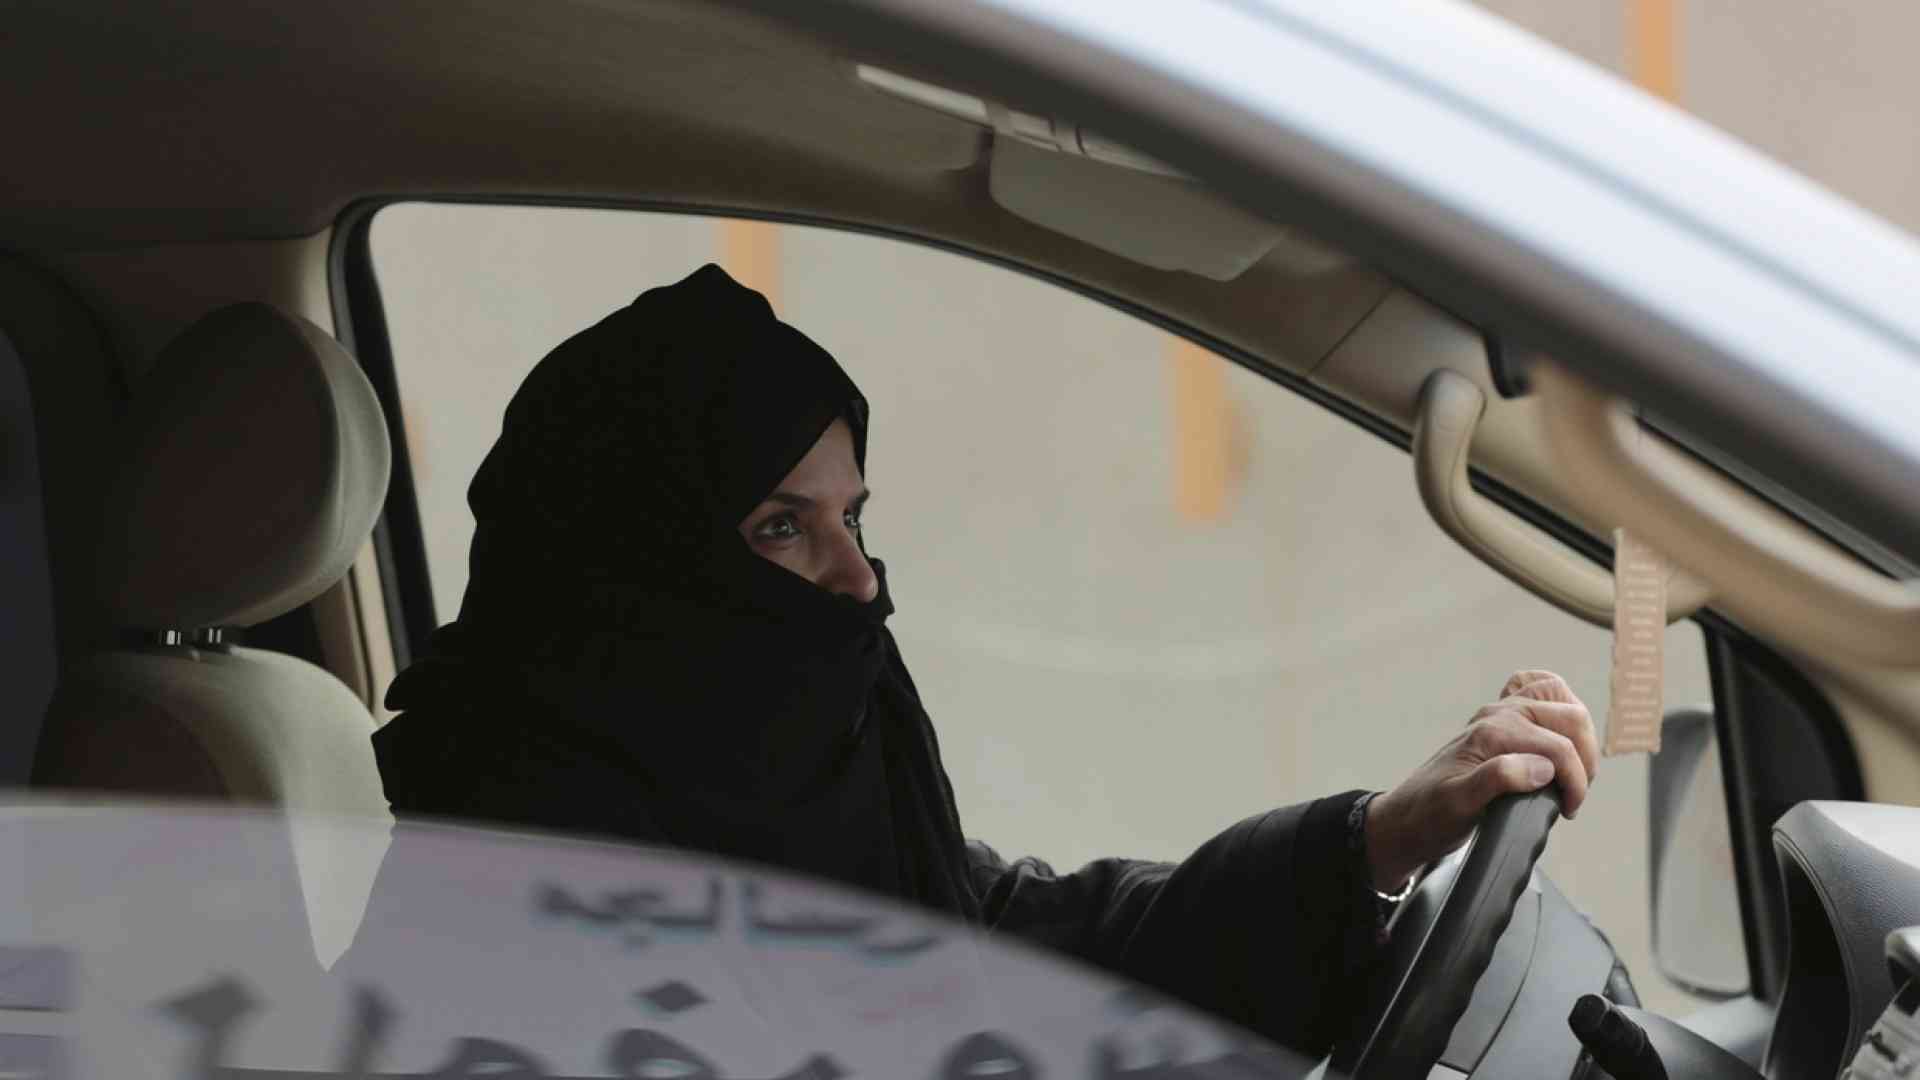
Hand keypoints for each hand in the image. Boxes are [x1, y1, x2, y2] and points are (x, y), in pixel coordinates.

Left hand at [1363, 670, 1598, 891]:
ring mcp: (1502, 715)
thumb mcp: (1460, 803)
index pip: (1559, 748)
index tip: (1569, 809)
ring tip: (1573, 770)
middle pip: (1571, 717)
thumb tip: (1540, 767)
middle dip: (1584, 757)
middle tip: (1573, 793)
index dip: (1575, 781)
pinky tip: (1559, 733)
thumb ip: (1498, 780)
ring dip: (1579, 733)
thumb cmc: (1431, 813)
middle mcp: (1499, 716)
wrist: (1408, 817)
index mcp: (1493, 733)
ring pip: (1561, 700)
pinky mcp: (1504, 722)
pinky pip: (1540, 693)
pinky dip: (1558, 706)